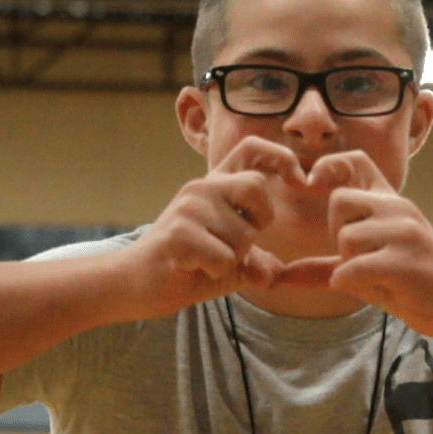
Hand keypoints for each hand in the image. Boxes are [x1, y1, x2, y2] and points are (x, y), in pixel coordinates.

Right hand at [118, 137, 305, 319]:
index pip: (252, 149)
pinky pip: (225, 259)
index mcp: (216, 185)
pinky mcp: (179, 233)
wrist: (132, 284)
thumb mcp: (228, 263)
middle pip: (257, 188)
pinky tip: (192, 269)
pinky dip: (216, 273)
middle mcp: (202, 187)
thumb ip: (254, 262)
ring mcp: (188, 207)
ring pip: (244, 236)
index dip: (282, 157)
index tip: (300, 181)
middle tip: (237, 242)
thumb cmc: (185, 269)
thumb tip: (273, 273)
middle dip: (260, 221)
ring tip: (204, 261)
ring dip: (233, 260)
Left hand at [279, 151, 432, 341]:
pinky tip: (382, 291)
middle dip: (338, 235)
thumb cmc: (416, 288)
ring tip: (379, 278)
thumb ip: (327, 268)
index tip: (314, 184)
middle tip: (362, 259)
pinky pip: (353, 269)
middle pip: (340, 201)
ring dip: (350, 266)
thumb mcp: (370, 271)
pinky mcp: (406, 262)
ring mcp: (405, 232)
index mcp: (393, 203)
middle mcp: (399, 208)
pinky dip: (353, 285)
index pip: (356, 161)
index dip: (330, 166)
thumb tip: (280, 275)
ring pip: (346, 238)